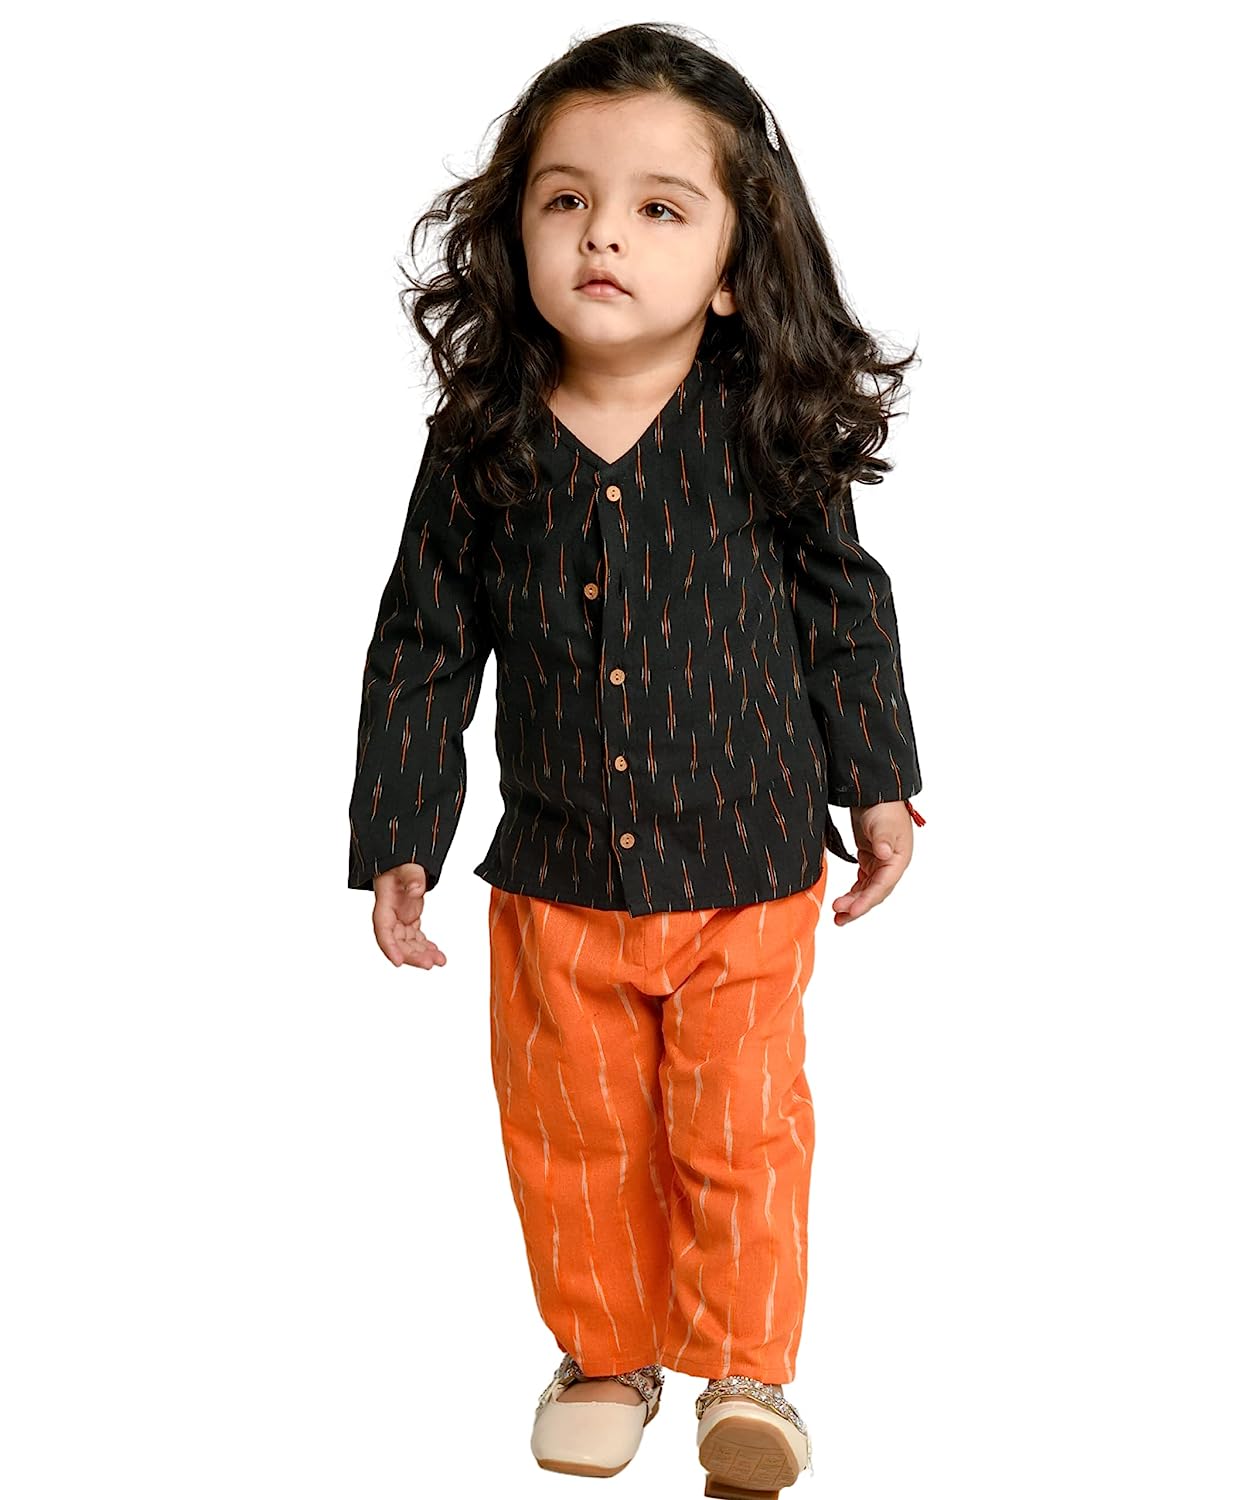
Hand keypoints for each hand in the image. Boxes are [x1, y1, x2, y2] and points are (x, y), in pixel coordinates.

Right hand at [371, 863, 447, 967]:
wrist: (402, 862)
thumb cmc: (399, 864)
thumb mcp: (406, 867)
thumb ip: (412, 877)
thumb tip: (417, 888)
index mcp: (384, 905)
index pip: (383, 931)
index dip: (390, 948)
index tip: (398, 961)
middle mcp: (390, 916)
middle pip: (397, 943)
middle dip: (412, 956)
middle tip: (429, 963)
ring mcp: (399, 919)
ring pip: (408, 944)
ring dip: (422, 954)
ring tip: (439, 960)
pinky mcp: (408, 919)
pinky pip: (415, 938)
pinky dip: (425, 946)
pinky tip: (436, 952)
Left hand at [830, 802, 914, 924]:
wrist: (875, 792)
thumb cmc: (884, 806)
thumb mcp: (883, 822)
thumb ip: (883, 839)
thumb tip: (885, 853)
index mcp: (898, 859)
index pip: (882, 886)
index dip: (867, 900)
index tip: (851, 910)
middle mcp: (891, 865)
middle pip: (874, 893)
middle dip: (857, 906)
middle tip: (839, 916)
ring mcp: (880, 863)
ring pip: (867, 890)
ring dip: (853, 902)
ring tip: (837, 915)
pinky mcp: (869, 858)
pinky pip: (862, 882)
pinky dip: (853, 892)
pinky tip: (843, 901)